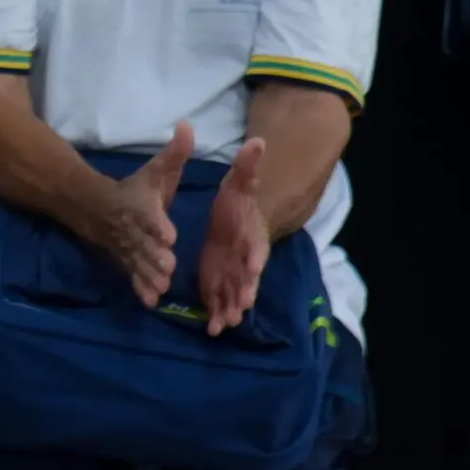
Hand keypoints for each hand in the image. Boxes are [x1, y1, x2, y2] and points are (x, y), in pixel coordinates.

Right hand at [88, 122, 192, 308]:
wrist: (95, 208)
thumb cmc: (135, 190)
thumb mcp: (156, 170)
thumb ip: (175, 153)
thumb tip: (189, 125)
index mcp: (141, 207)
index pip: (149, 216)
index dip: (157, 225)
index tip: (168, 234)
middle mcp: (132, 230)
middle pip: (143, 244)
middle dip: (154, 255)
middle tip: (168, 266)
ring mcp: (127, 250)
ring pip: (138, 263)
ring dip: (149, 275)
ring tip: (163, 286)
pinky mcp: (126, 263)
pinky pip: (133, 277)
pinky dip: (140, 289)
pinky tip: (151, 302)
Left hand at [196, 137, 269, 336]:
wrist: (235, 218)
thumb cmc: (238, 200)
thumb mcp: (239, 181)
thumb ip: (247, 165)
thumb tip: (257, 140)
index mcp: (250, 234)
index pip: (256, 245)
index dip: (256, 255)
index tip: (253, 266)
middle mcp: (245, 258)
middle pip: (248, 276)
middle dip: (245, 289)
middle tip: (242, 304)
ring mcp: (233, 273)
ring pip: (235, 293)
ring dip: (231, 308)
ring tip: (226, 324)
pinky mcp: (220, 281)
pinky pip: (220, 300)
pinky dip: (217, 314)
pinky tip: (212, 329)